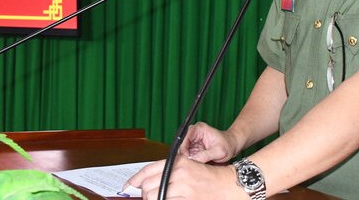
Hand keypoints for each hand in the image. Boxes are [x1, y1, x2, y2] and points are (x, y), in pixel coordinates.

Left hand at [124, 156, 246, 199]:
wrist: (230, 186)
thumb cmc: (210, 178)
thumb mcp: (189, 167)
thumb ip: (170, 171)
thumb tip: (147, 182)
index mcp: (178, 162)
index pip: (148, 170)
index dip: (134, 179)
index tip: (128, 186)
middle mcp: (179, 173)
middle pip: (148, 186)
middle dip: (147, 194)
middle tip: (153, 197)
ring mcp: (183, 187)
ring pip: (155, 197)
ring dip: (156, 199)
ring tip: (163, 198)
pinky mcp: (188, 199)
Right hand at [179, 122, 237, 163]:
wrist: (232, 146)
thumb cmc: (227, 145)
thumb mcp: (218, 151)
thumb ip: (205, 155)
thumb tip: (192, 160)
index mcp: (198, 128)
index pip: (184, 139)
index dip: (184, 150)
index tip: (188, 159)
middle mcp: (193, 133)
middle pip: (182, 146)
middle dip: (186, 156)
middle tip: (192, 164)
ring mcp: (193, 140)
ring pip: (184, 152)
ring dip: (188, 159)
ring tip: (197, 164)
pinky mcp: (194, 148)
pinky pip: (188, 155)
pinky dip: (191, 161)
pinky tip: (198, 163)